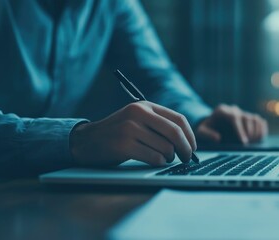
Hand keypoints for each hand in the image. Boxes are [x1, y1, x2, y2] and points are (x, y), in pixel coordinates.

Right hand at [69, 102, 195, 166]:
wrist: (86, 141)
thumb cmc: (117, 134)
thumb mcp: (137, 120)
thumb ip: (159, 124)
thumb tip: (188, 141)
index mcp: (145, 106)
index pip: (178, 119)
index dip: (190, 136)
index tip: (193, 147)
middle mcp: (138, 114)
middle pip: (175, 133)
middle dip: (186, 149)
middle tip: (186, 158)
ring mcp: (130, 128)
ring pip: (166, 148)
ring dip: (169, 158)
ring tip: (163, 159)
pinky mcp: (123, 145)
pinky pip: (154, 158)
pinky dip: (159, 163)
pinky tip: (153, 161)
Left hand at [196, 104, 267, 143]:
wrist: (213, 123)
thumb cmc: (206, 128)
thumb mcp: (200, 131)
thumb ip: (206, 134)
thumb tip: (217, 138)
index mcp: (222, 111)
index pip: (234, 118)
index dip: (240, 130)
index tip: (243, 142)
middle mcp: (234, 110)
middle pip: (246, 118)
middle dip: (249, 132)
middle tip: (248, 144)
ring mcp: (243, 113)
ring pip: (255, 119)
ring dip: (256, 131)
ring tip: (253, 143)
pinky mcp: (250, 117)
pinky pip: (260, 121)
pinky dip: (262, 129)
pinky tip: (259, 139)